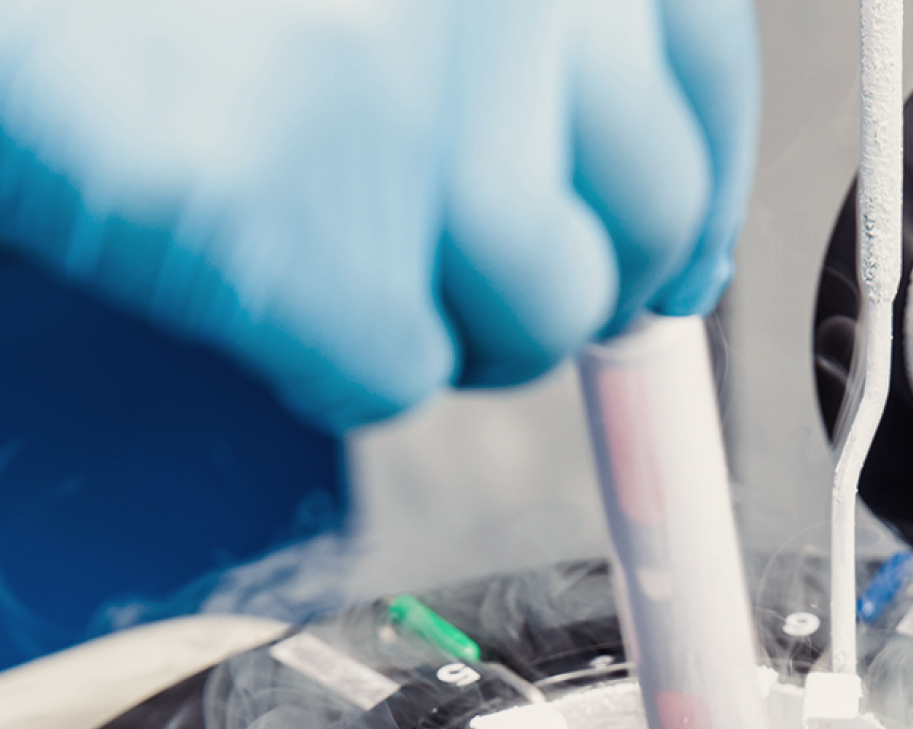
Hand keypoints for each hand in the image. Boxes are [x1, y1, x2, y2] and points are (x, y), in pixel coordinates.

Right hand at [0, 0, 758, 430]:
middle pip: (648, 213)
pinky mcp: (317, 241)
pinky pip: (404, 370)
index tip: (682, 249)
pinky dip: (341, 355)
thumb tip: (680, 237)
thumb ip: (546, 56)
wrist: (18, 0)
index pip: (703, 68)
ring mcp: (418, 117)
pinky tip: (272, 278)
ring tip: (364, 262)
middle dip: (588, 275)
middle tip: (498, 273)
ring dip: (473, 328)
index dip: (705, 184)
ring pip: (551, 312)